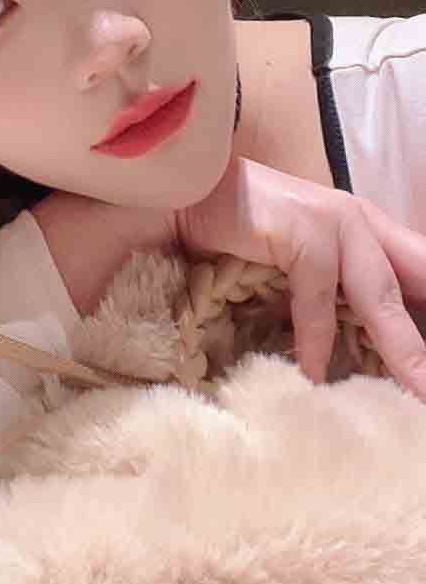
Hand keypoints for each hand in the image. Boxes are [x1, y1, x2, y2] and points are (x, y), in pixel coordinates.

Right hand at [173, 155, 425, 400]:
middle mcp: (358, 221)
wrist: (180, 192)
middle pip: (415, 280)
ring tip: (414, 391)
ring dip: (402, 349)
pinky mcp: (304, 227)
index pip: (416, 272)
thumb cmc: (231, 231)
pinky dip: (316, 340)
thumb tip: (347, 354)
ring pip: (380, 297)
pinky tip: (312, 374)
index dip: (422, 317)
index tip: (424, 367)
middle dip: (419, 342)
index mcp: (363, 229)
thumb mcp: (293, 268)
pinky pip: (319, 297)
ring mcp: (334, 220)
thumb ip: (327, 298)